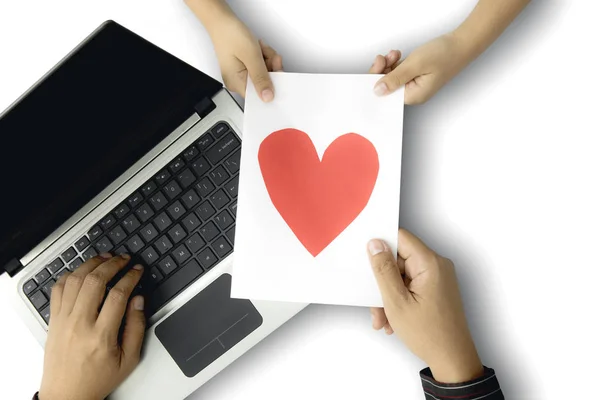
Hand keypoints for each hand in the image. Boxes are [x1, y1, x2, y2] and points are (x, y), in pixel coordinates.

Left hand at [39, 254, 145, 399]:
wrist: (67, 394)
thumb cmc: (97, 379)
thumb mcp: (129, 359)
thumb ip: (136, 327)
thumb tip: (138, 300)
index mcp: (101, 336)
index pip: (118, 295)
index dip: (131, 277)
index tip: (138, 271)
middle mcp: (79, 325)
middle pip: (95, 281)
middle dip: (113, 264)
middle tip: (124, 259)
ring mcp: (63, 321)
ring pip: (75, 280)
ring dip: (92, 264)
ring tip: (106, 258)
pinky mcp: (53, 320)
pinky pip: (59, 289)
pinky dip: (71, 275)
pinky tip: (83, 271)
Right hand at [199, 7, 281, 100]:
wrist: (223, 21)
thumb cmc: (231, 35)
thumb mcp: (251, 57)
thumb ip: (261, 78)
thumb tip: (268, 97)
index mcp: (237, 84)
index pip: (259, 96)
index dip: (271, 86)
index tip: (277, 74)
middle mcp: (238, 82)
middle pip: (264, 84)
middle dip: (271, 68)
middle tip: (269, 55)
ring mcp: (241, 75)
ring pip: (265, 74)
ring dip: (268, 60)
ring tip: (261, 49)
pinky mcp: (244, 68)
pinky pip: (261, 68)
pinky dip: (264, 58)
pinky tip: (259, 49)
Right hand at [367, 230, 483, 382]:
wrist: (453, 359)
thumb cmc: (430, 335)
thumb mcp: (396, 301)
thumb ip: (383, 270)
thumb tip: (375, 245)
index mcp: (430, 263)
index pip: (401, 238)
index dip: (382, 246)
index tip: (368, 260)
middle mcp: (437, 266)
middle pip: (399, 260)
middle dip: (383, 282)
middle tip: (375, 303)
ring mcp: (438, 278)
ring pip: (402, 276)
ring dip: (389, 295)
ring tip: (385, 318)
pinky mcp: (436, 288)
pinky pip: (410, 286)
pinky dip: (399, 300)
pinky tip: (393, 319)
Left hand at [373, 33, 469, 103]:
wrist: (462, 43)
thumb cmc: (444, 55)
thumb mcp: (415, 65)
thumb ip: (395, 79)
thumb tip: (378, 91)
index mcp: (413, 96)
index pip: (387, 95)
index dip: (377, 81)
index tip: (377, 66)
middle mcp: (412, 93)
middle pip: (387, 86)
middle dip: (382, 70)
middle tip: (384, 57)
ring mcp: (413, 84)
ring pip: (391, 76)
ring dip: (389, 64)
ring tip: (396, 54)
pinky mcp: (415, 75)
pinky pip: (399, 71)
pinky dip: (396, 62)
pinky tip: (398, 55)